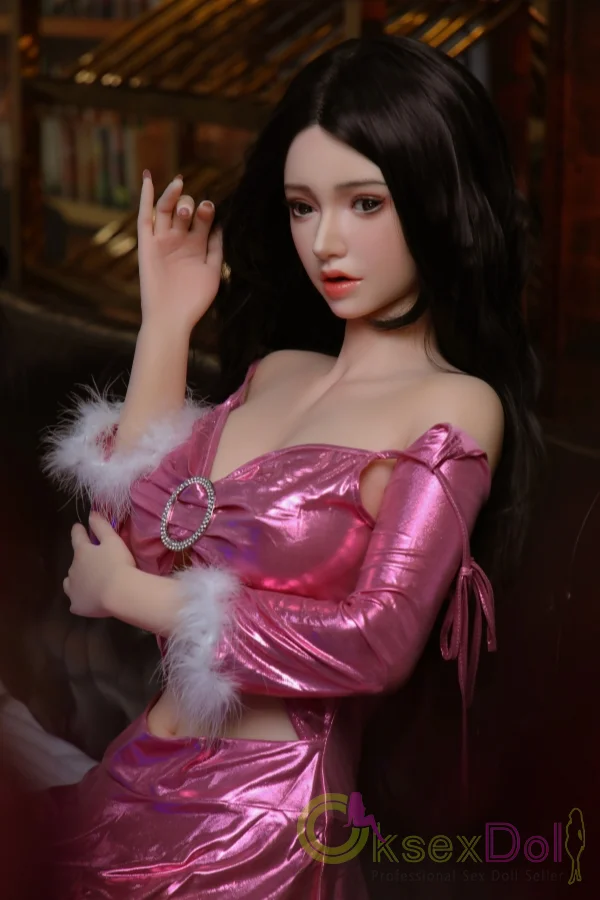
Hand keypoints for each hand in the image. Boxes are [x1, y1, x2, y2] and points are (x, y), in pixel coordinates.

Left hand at [63, 513, 135, 617]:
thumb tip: (92, 514)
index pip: (77, 537)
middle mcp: (73, 569)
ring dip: (77, 580)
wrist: (120, 593)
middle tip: (95, 562)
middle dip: (82, 560)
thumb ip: (101, 526)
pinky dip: (81, 599)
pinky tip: (89, 600)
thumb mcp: (113, 540)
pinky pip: (76, 601)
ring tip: (90, 582)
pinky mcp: (77, 605)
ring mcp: (73, 589)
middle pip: (75, 562)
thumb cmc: (118, 563)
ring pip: (71, 582)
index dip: (78, 531)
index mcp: (82, 552)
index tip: (78, 527)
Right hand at [137, 171, 222, 332]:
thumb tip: (220, 224)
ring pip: (166, 210)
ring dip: (174, 197)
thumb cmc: (194, 299)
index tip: (213, 209)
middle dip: (192, 205)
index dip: (209, 211)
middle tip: (200, 209)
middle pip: (184, 211)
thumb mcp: (212, 271)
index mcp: (196, 246)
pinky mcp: (146, 245)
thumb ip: (216, 248)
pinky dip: (146, 198)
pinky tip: (149, 178)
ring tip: (180, 185)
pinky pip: (144, 217)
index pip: (203, 220)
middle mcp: (179, 240)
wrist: (172, 318)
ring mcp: (162, 241)